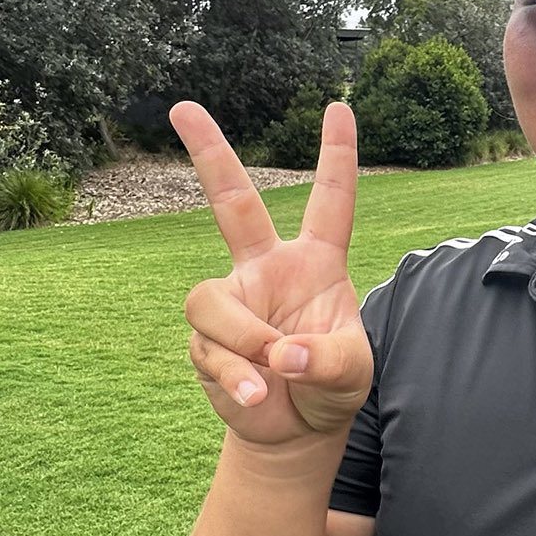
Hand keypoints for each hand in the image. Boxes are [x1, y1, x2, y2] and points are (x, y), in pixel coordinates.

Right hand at [171, 100, 373, 445]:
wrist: (295, 429)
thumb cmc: (331, 385)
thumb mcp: (352, 374)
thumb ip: (328, 361)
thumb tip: (283, 354)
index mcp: (315, 262)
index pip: (330, 201)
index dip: (337, 155)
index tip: (339, 107)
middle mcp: (267, 269)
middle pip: (233, 203)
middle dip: (209, 153)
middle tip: (183, 106)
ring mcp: (233, 300)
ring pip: (210, 299)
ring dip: (241, 339)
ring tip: (269, 372)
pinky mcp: (205, 339)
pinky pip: (208, 347)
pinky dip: (234, 374)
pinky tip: (254, 395)